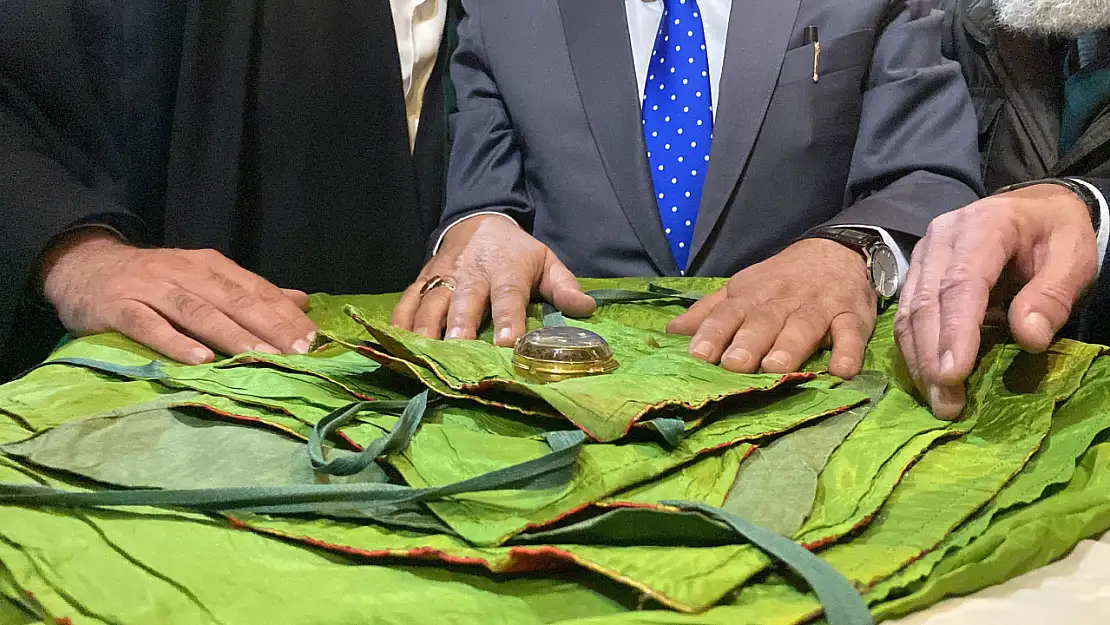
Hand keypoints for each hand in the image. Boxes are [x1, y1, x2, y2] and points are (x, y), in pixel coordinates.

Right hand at [41, 228, 316, 364]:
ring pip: (198, 312)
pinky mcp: (120, 307)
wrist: (84, 267)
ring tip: (261, 356)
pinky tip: (199, 360)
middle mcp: (186, 273)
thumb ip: (251, 291)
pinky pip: (150, 326)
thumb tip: (301, 301)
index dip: (284, 314)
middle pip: (234, 300)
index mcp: (211, 266)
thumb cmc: (156, 279)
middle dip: (269, 326)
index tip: (313, 339)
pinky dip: (175, 343)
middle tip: (299, 351)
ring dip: (232, 335)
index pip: (255, 290)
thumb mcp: (205, 277)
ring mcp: (152, 289)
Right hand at [391, 215, 595, 345]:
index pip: (508, 298)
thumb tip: (587, 309)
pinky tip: (397, 343)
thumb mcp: (545, 261)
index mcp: (506, 271)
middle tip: (458, 353)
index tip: (507, 343)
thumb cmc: (516, 251)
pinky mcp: (423, 281)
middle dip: (460, 328)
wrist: (478, 220)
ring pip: (431, 304)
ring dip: (427, 330)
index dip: (508, 320)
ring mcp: (444, 278)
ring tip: (425, 355)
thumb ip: (564, 287)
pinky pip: (408, 301)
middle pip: (464, 304)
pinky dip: (400, 321)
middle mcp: (472, 274)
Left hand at [667, 238, 876, 377]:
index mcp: (751, 295)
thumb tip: (671, 331)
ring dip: (790, 347)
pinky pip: (851, 333)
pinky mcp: (852, 316)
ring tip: (776, 367)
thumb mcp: (742, 289)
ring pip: (803, 326)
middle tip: (734, 366)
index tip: (696, 355)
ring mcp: (818, 307)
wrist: (837, 250)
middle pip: (763, 321)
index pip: (727, 313)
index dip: (712, 333)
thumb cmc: (780, 279)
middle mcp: (782, 300)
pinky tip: (841, 370)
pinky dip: (848, 351)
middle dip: (747, 343)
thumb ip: (709, 312)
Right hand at [895, 184, 1097, 418]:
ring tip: (937, 400)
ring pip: (909, 311)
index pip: (961, 283)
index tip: (955, 375)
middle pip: (927, 302)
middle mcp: (942, 238)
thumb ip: (1053, 295)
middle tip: (946, 404)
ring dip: (919, 359)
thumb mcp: (1074, 258)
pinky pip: (905, 314)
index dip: (956, 331)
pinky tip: (928, 378)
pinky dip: (914, 349)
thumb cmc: (1056, 234)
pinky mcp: (916, 272)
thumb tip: (1029, 338)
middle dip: (933, 357)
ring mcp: (923, 254)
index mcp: (984, 226)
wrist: (1034, 209)